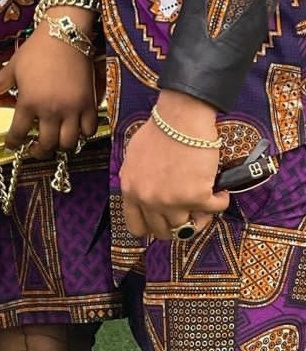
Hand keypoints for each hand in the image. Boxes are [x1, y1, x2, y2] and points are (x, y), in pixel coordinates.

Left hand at [0, 30, 98, 156]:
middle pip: (46, 145)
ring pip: (68, 143)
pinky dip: (83, 134)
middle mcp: (50, 110)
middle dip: (38, 152)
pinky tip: (75, 129)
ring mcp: (72, 109)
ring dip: (60, 147)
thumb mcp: (12, 67)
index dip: (13, 143)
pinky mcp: (90, 103)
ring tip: (55, 142)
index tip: (13, 145)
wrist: (66, 33)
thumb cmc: (36, 50)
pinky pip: (90, 130)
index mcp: (28, 102)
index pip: (18, 134)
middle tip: (34, 149)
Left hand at [119, 91, 229, 241]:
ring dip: (200, 216)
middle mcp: (148, 200)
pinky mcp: (196, 197)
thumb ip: (137, 179)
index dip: (152, 228)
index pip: (136, 226)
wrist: (181, 118)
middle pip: (163, 231)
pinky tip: (220, 192)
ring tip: (206, 202)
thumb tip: (146, 193)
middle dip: (177, 225)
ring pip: (188, 226)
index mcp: (130, 190)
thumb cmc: (160, 130)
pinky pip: (214, 209)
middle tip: (189, 214)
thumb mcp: (134, 157)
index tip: (164, 224)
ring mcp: (171, 201)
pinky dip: (220, 202)